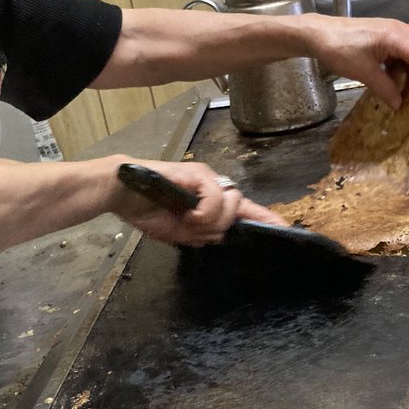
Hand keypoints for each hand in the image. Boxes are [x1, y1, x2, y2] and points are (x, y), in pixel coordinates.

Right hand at [108, 156, 283, 246]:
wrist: (122, 192)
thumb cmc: (148, 210)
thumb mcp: (181, 231)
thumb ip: (203, 233)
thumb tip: (220, 235)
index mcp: (211, 201)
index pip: (245, 211)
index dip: (265, 219)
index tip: (286, 229)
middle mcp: (214, 187)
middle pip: (238, 212)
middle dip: (219, 226)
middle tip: (193, 227)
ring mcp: (208, 178)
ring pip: (230, 206)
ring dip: (210, 220)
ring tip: (185, 218)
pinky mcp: (199, 173)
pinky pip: (216, 199)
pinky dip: (204, 212)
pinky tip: (187, 213)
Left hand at [308, 16, 408, 109]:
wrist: (318, 33)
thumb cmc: (339, 48)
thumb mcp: (363, 73)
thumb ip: (384, 88)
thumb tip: (398, 104)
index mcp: (396, 37)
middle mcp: (400, 30)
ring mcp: (392, 30)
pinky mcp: (384, 35)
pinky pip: (405, 47)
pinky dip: (408, 61)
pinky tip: (401, 77)